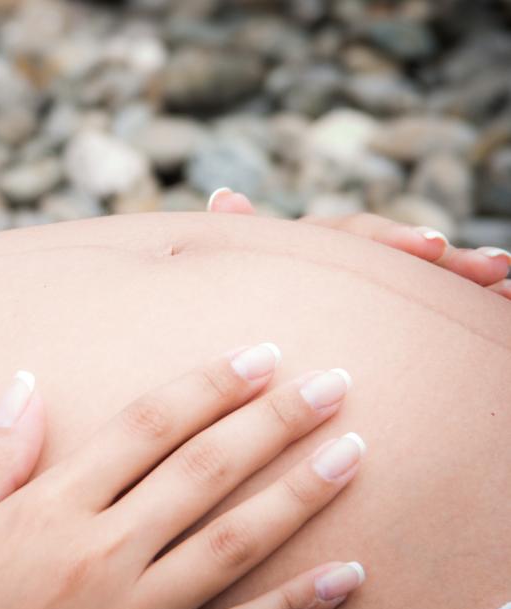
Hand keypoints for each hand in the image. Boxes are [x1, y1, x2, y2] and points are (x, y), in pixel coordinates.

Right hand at [0, 343, 366, 608]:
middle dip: (272, 422)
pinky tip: (347, 575)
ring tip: (351, 452)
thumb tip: (25, 384)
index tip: (258, 354)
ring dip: (297, 495)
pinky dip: (296, 606)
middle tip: (331, 381)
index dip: (206, 385)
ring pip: (232, 542)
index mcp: (47, 511)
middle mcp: (100, 555)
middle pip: (202, 472)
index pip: (145, 428)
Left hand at [207, 187, 510, 299]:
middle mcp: (350, 258)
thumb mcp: (243, 265)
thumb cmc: (248, 286)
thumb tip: (225, 198)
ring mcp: (373, 283)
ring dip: (466, 278)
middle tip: (498, 270)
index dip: (396, 240)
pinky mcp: (390, 311)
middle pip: (405, 256)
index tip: (432, 247)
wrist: (250, 312)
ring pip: (424, 279)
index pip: (361, 237)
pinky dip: (466, 307)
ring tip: (508, 284)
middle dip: (451, 261)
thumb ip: (243, 238)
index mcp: (318, 244)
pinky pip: (430, 308)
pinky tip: (503, 306)